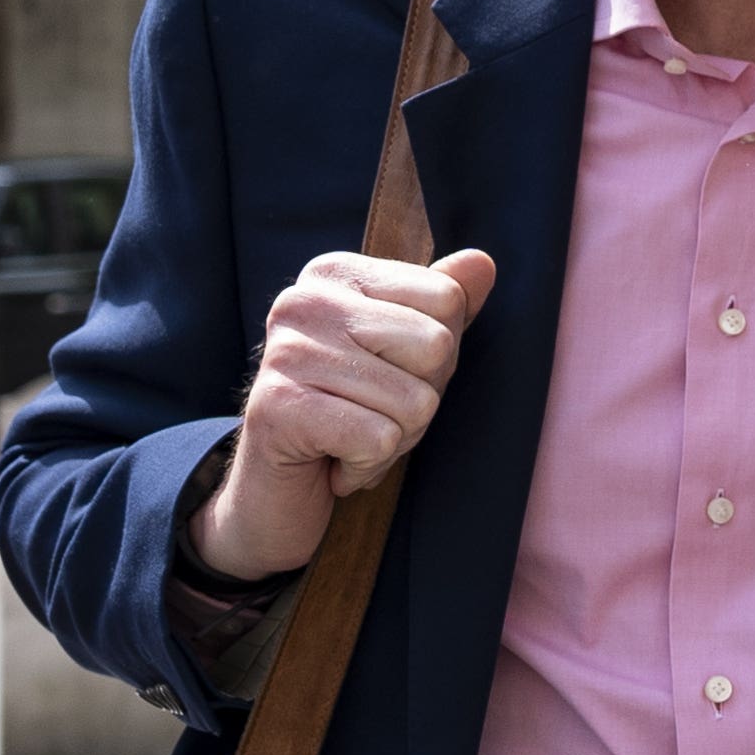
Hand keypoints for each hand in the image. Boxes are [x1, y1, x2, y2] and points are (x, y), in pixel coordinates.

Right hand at [190, 248, 496, 580]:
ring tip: (351, 440)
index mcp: (335, 274)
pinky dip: (368, 467)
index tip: (391, 375)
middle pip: (436, 348)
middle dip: (422, 399)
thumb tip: (482, 263)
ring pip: (415, 402)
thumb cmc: (347, 412)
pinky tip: (333, 461)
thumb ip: (442, 306)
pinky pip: (380, 440)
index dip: (439, 356)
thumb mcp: (403, 354)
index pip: (446, 299)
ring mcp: (286, 352)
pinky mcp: (278, 408)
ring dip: (396, 440)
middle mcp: (303, 301)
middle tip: (373, 415)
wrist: (272, 491)